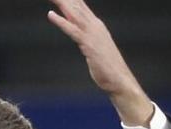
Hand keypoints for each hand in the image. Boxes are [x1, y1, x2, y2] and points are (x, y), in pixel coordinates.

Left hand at [46, 0, 153, 125]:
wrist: (120, 79)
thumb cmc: (107, 66)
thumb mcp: (94, 47)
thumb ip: (86, 37)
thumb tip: (79, 32)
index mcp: (96, 25)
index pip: (80, 6)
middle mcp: (94, 25)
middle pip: (75, 6)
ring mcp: (92, 34)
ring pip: (73, 13)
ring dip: (61, 3)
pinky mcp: (88, 44)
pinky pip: (72, 30)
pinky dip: (61, 22)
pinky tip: (50, 14)